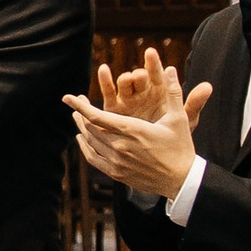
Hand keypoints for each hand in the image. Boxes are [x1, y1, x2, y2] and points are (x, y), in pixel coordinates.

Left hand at [65, 51, 208, 196]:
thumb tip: (172, 69)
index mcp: (132, 130)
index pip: (97, 116)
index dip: (80, 106)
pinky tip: (83, 139)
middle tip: (76, 104)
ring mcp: (117, 162)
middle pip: (90, 128)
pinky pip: (93, 159)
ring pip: (90, 143)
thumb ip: (173, 93)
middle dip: (80, 114)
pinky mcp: (117, 174)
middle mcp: (120, 146)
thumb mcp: (178, 119)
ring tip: (78, 118)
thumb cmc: (181, 148)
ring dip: (82, 129)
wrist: (182, 181)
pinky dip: (85, 148)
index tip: (67, 97)